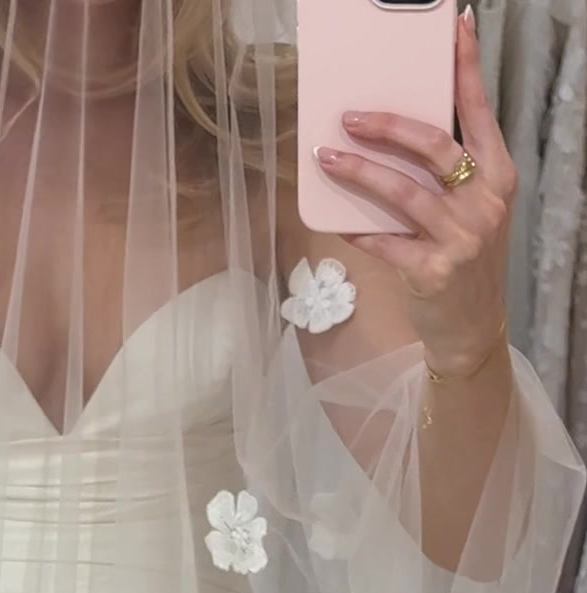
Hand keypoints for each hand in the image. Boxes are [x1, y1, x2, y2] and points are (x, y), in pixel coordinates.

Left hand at [316, 5, 515, 375]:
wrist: (473, 330)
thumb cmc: (465, 262)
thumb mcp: (472, 212)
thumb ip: (448, 178)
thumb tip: (392, 137)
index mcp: (498, 177)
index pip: (479, 113)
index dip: (467, 70)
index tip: (458, 29)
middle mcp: (485, 202)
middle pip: (433, 147)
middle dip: (388, 126)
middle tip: (350, 116)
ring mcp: (461, 238)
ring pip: (403, 192)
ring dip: (359, 173)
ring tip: (326, 158)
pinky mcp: (434, 271)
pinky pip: (385, 243)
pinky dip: (357, 230)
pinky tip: (334, 220)